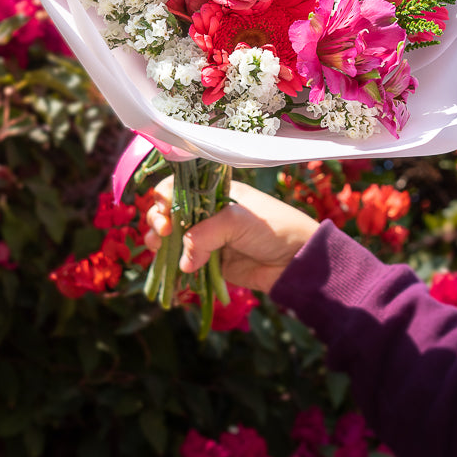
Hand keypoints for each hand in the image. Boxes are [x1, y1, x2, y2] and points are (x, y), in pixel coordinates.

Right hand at [145, 178, 319, 294]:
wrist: (298, 261)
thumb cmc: (273, 228)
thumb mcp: (238, 221)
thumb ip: (205, 235)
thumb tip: (183, 261)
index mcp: (215, 192)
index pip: (179, 187)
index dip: (166, 198)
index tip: (166, 213)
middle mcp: (208, 212)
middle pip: (170, 211)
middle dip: (159, 219)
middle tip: (163, 233)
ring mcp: (209, 237)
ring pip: (173, 238)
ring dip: (160, 243)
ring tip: (159, 249)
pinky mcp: (211, 262)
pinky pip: (185, 262)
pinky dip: (173, 266)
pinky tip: (169, 269)